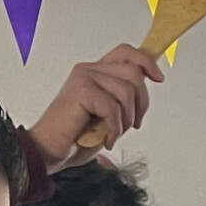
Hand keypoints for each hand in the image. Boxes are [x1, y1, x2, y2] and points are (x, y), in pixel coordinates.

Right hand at [28, 44, 165, 164]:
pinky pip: (113, 108)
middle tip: (132, 125)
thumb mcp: (106, 116)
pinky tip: (105, 140)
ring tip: (113, 134)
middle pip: (134, 73)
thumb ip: (121, 99)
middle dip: (142, 103)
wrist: (46, 152)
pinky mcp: (81, 91)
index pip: (126, 53)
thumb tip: (144, 89)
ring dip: (126, 120)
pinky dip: (114, 129)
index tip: (159, 78)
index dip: (146, 62)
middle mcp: (89, 70)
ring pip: (127, 91)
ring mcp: (84, 78)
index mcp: (95, 72)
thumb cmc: (74, 138)